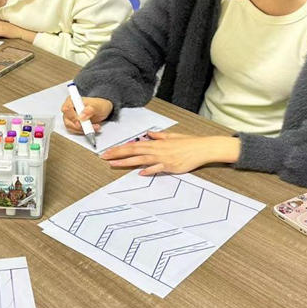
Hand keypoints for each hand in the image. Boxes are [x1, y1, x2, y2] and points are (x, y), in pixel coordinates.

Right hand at [61, 96, 113, 134]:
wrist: (102, 110)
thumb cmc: (98, 105)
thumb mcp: (97, 106)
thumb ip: (90, 109)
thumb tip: (82, 116)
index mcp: (72, 100)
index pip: (67, 109)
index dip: (72, 117)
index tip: (80, 123)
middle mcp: (69, 109)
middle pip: (67, 120)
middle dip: (78, 126)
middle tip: (89, 126)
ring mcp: (70, 117)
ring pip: (70, 127)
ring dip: (82, 130)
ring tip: (93, 127)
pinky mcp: (73, 124)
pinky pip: (74, 130)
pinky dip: (82, 131)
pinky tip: (91, 128)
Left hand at [101, 132, 240, 175]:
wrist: (202, 148)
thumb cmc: (188, 143)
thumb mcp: (172, 136)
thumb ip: (159, 136)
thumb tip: (148, 134)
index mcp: (156, 143)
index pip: (134, 145)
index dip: (120, 148)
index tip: (109, 151)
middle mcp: (157, 150)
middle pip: (133, 151)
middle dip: (117, 154)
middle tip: (104, 157)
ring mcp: (163, 158)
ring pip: (141, 159)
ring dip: (126, 162)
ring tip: (114, 164)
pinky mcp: (170, 166)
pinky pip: (157, 168)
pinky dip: (148, 170)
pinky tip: (139, 173)